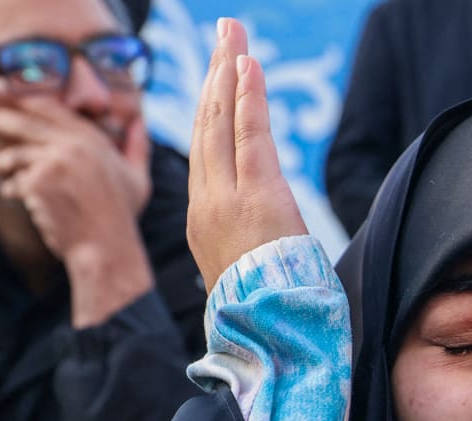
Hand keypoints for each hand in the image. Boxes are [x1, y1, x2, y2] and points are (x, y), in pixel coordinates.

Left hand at [0, 91, 150, 265]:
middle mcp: (74, 146)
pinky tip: (28, 202)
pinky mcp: (38, 182)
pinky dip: (15, 192)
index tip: (6, 93)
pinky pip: (13, 182)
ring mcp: (54, 162)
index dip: (24, 100)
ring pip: (13, 155)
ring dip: (5, 166)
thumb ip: (138, 147)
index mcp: (94, 140)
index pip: (50, 108)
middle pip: (24, 123)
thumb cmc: (121, 217)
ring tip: (7, 174)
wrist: (106, 247)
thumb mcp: (138, 179)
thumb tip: (139, 123)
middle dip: (1, 120)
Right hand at [187, 18, 306, 291]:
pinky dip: (248, 97)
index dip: (210, 111)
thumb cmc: (264, 311)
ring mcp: (229, 197)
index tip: (215, 79)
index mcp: (206, 221)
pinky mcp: (258, 195)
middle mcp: (209, 203)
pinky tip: (248, 64)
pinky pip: (250, 135)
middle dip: (213, 77)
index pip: (204, 153)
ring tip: (231, 36)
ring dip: (227, 74)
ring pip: (222, 124)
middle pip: (208, 127)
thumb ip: (247, 245)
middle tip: (222, 37)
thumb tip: (261, 239)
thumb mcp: (247, 272)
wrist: (267, 333)